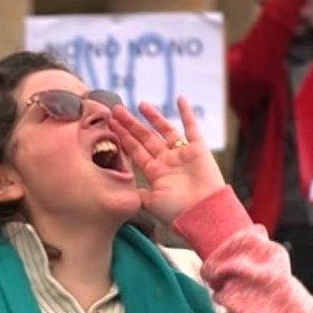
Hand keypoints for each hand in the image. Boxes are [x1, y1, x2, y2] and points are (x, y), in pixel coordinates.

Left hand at [109, 97, 225, 223]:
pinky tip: (180, 99)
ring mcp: (182, 154)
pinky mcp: (198, 149)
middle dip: (131, 124)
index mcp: (155, 172)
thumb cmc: (177, 212)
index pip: (135, 150)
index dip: (123, 137)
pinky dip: (187, 114)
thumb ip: (136, 193)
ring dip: (153, 117)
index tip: (110, 124)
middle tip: (116, 110)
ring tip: (140, 104)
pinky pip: (192, 128)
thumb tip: (122, 188)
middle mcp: (167, 161)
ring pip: (165, 130)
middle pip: (146, 138)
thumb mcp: (150, 203)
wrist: (203, 213)